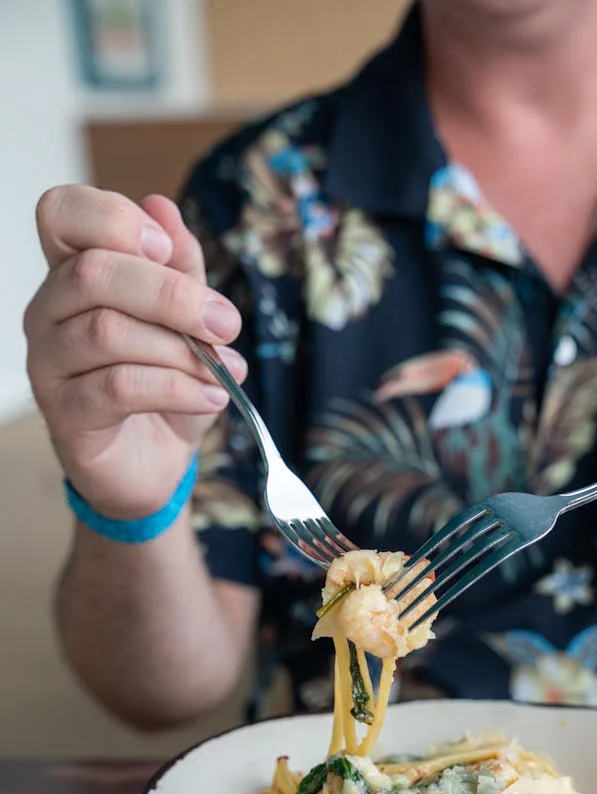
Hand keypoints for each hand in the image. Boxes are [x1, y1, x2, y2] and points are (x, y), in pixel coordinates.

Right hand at [25, 186, 247, 519]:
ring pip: (108, 331)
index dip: (111, 217)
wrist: (155, 464)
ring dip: (181, 351)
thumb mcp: (187, 322)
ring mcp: (49, 364)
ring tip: (225, 371)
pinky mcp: (65, 414)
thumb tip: (162, 206)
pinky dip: (177, 389)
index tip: (167, 248)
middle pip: (94, 272)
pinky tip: (211, 398)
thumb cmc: (163, 387)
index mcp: (74, 274)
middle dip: (172, 295)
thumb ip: (179, 267)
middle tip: (226, 323)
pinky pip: (120, 387)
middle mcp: (49, 311)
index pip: (61, 213)